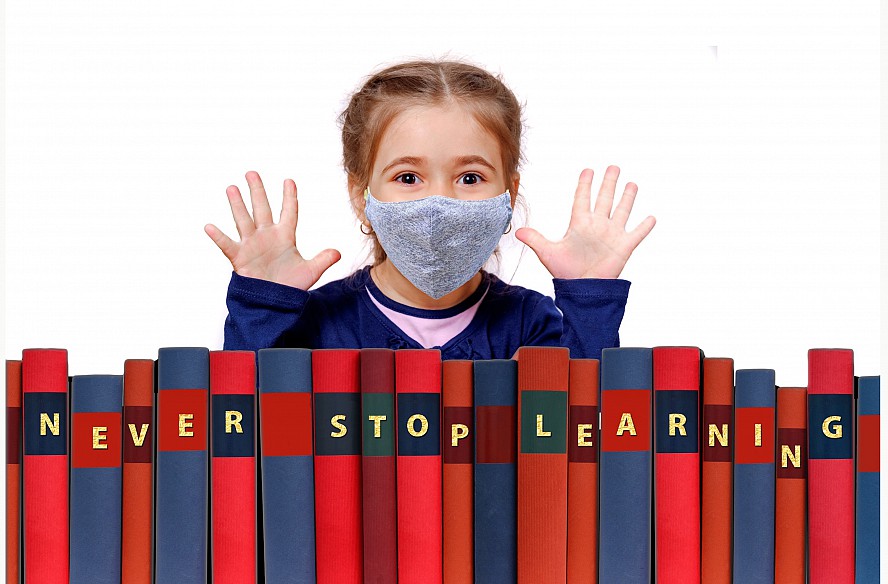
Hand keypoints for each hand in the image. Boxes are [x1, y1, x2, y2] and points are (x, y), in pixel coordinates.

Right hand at [204, 171, 340, 289]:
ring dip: (238, 204)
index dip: (289, 197)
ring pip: (244, 220)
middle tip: (251, 173)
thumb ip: (324, 260)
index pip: (289, 212)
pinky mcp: (240, 258)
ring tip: (232, 188)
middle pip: (262, 209)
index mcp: (285, 237)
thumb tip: (338, 252)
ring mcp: (252, 245)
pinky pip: (227, 245)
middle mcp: (267, 237)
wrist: (274, 304)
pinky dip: (218, 236)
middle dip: (257, 191)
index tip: (289, 181)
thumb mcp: (311, 272)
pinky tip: (209, 226)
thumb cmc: (290, 287)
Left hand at [515, 166, 654, 278]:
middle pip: (604, 199)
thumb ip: (536, 239)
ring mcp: (612, 235)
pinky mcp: (624, 247)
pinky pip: (637, 233)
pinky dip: (645, 226)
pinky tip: (651, 217)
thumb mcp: (548, 253)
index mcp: (579, 224)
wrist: (582, 289)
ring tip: (632, 184)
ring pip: (621, 211)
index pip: (582, 199)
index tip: (588, 170)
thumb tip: (517, 231)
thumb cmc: (565, 272)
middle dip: (609, 183)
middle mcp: (597, 226)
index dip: (585, 184)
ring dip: (627, 198)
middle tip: (613, 167)